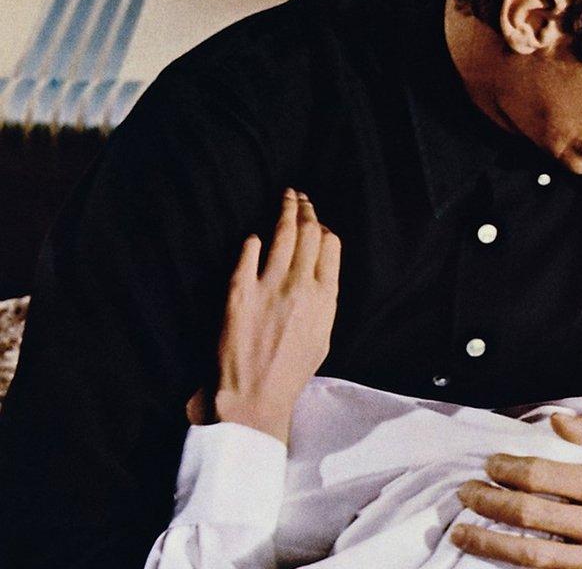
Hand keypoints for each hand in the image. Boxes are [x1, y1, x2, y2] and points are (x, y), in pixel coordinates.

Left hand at [189, 189, 340, 442]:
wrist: (255, 395)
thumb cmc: (291, 372)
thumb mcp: (322, 336)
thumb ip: (323, 300)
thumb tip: (319, 272)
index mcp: (324, 297)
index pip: (330, 245)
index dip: (324, 228)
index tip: (317, 222)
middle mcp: (300, 286)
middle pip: (308, 233)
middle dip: (307, 210)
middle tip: (301, 198)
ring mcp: (269, 286)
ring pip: (281, 235)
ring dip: (285, 211)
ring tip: (286, 198)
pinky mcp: (239, 292)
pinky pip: (248, 254)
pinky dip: (253, 242)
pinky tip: (254, 237)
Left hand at [451, 413, 581, 568]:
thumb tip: (555, 421)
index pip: (544, 476)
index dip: (508, 469)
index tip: (490, 464)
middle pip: (530, 516)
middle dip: (488, 503)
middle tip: (464, 494)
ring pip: (532, 556)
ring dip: (490, 542)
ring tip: (463, 532)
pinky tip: (496, 562)